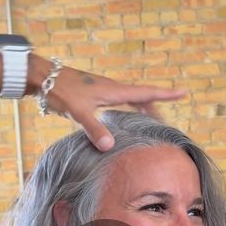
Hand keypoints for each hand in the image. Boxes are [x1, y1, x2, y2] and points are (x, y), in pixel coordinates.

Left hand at [28, 55, 185, 151]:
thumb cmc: (60, 91)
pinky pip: (117, 103)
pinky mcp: (93, 96)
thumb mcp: (78, 112)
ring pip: (129, 100)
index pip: (146, 93)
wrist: (41, 78)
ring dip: (141, 109)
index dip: (166, 94)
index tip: (184, 92)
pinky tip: (121, 121)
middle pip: (141, 98)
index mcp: (113, 90)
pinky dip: (126, 111)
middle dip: (156, 107)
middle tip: (166, 121)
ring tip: (148, 123)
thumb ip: (94, 129)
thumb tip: (110, 147)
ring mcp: (102, 92)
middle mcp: (111, 89)